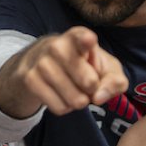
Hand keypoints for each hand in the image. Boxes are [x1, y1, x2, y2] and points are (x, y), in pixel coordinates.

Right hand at [0, 26, 127, 117]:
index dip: (86, 41)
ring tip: (74, 88)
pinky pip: (59, 108)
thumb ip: (115, 81)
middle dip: (94, 90)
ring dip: (79, 101)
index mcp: (78, 36)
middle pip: (90, 83)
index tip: (88, 40)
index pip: (82, 38)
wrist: (40, 62)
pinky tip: (61, 94)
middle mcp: (57, 46)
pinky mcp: (29, 80)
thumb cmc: (82, 64)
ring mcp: (41, 63)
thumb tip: (99, 97)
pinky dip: (65, 107)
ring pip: (75, 100)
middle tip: (88, 83)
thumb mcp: (105, 68)